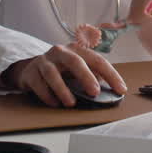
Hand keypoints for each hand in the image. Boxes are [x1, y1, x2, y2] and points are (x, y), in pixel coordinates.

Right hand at [1, 43, 126, 107]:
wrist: (31, 69)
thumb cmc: (60, 70)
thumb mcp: (78, 70)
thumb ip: (92, 76)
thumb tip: (108, 89)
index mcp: (77, 50)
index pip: (98, 60)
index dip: (111, 75)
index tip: (120, 89)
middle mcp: (61, 51)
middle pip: (75, 61)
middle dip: (86, 77)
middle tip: (94, 92)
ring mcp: (44, 60)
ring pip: (53, 73)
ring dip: (62, 89)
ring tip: (71, 103)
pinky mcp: (31, 72)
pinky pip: (38, 83)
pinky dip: (47, 95)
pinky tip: (54, 103)